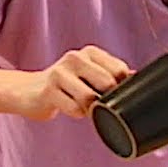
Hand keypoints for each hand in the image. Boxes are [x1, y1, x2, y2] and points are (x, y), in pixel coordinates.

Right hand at [15, 46, 130, 119]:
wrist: (29, 90)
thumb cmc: (66, 85)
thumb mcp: (89, 74)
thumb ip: (111, 75)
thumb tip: (139, 78)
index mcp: (90, 52)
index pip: (120, 70)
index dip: (122, 88)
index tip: (114, 95)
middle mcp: (76, 58)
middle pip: (108, 83)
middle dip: (107, 99)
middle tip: (97, 103)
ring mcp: (60, 72)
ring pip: (90, 98)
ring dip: (90, 109)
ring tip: (82, 106)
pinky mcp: (48, 90)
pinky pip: (74, 109)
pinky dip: (76, 113)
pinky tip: (69, 107)